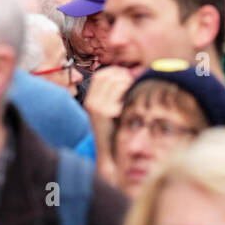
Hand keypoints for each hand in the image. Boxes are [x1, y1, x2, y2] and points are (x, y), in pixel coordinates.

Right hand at [84, 66, 134, 182]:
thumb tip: (126, 74)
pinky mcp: (106, 112)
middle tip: (133, 81)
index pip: (99, 76)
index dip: (113, 72)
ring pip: (115, 83)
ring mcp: (97, 107)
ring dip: (127, 82)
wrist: (110, 152)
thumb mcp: (107, 111)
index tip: (125, 74)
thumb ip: (112, 94)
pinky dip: (128, 91)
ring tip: (134, 89)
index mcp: (90, 100)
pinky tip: (133, 98)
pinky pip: (120, 93)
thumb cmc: (113, 130)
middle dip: (122, 76)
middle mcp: (91, 102)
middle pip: (108, 77)